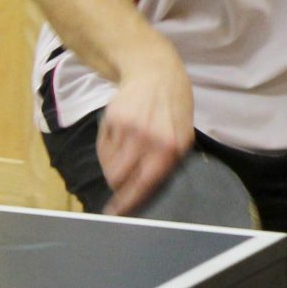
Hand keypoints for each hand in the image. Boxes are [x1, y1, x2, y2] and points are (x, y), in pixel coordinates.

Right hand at [97, 53, 194, 214]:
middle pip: (119, 179)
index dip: (128, 203)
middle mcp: (149, 139)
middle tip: (119, 184)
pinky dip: (108, 150)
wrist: (156, 72)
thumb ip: (169, 161)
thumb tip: (147, 191)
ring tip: (122, 156)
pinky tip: (119, 138)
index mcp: (171, 148)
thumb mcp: (183, 135)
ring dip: (112, 167)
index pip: (145, 185)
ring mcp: (129, 128)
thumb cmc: (173, 107)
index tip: (117, 215)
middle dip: (118, 185)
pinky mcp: (113, 118)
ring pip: (109, 165)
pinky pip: (103, 148)